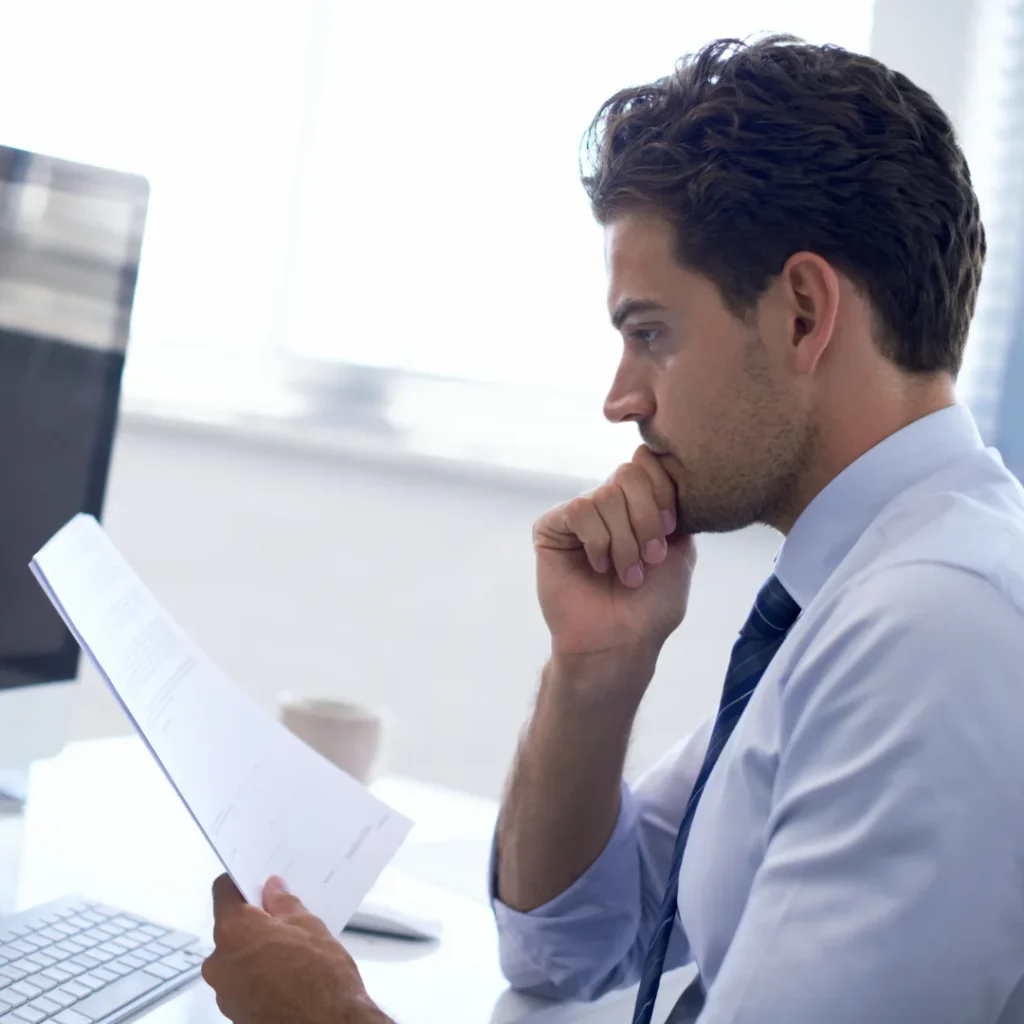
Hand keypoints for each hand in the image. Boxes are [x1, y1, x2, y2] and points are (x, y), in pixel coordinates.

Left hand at [202, 874, 391, 1023]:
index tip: (258, 883)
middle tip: (286, 920)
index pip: (224, 891)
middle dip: (255, 922)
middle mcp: (219, 963)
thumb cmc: (321, 980)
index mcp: (234, 932)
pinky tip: (287, 977)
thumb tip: (273, 890)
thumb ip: (284, 904)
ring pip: (237, 957)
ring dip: (257, 951)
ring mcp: (224, 993)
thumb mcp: (309, 926)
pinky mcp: (234, 1015)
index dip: (242, 883)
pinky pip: (242, 982)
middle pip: (231, 928)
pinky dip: (258, 975)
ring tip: (292, 954)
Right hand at [534, 445, 696, 668]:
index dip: (664, 492)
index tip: (672, 530)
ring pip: (605, 496)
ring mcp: (579, 515)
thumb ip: (675, 507)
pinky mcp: (551, 528)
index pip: (648, 464)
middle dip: (646, 518)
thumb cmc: (651, 606)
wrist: (620, 641)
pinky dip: (598, 542)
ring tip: (627, 574)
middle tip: (651, 558)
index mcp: (637, 504)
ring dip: (624, 541)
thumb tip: (659, 469)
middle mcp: (607, 504)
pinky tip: (599, 567)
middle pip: (629, 474)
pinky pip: (579, 511)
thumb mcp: (680, 551)